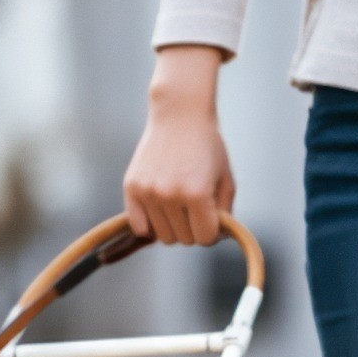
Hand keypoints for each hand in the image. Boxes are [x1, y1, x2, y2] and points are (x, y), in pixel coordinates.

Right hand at [124, 45, 233, 244]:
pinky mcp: (131, 188)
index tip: (213, 217)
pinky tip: (160, 207)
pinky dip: (151, 224)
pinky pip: (140, 227)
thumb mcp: (226, 180)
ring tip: (178, 203)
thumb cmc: (207, 147)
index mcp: (197, 193)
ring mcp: (148, 192)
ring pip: (163, 236)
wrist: (179, 116)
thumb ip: (224, 214)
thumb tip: (214, 240)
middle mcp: (170, 195)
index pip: (205, 238)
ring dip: (173, 226)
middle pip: (184, 240)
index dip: (212, 231)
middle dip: (193, 227)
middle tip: (195, 206)